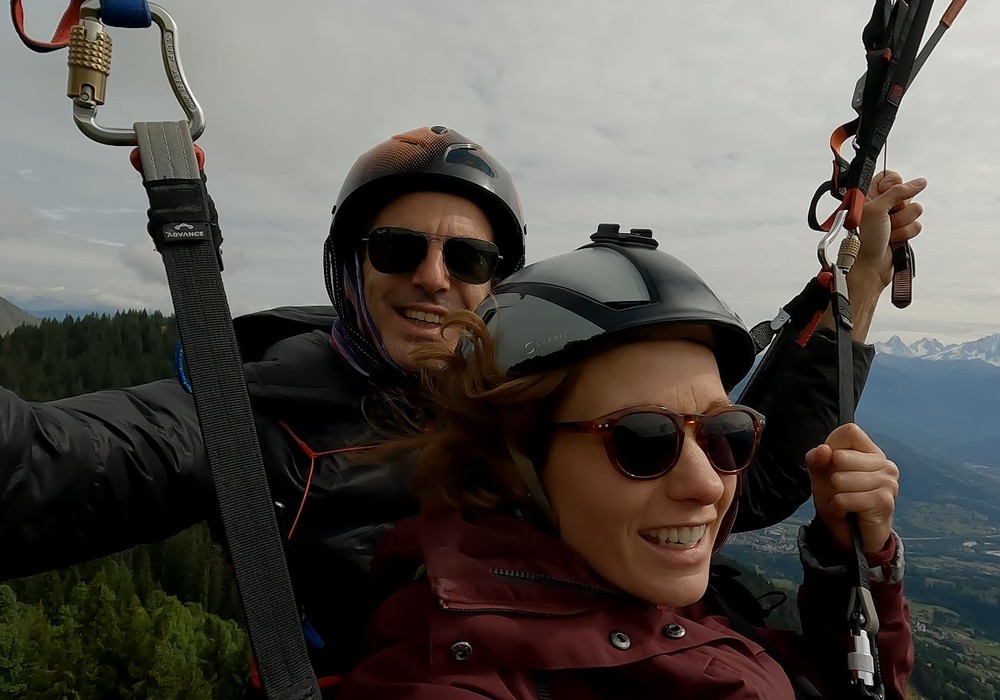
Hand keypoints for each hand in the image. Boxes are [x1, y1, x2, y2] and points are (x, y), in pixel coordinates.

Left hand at [806, 423, 897, 553]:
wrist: (851, 535)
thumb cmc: (838, 499)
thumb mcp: (821, 475)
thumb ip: (817, 458)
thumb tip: (824, 450)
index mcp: (870, 451)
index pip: (849, 431)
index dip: (832, 446)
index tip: (833, 464)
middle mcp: (884, 463)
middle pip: (839, 457)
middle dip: (830, 477)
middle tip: (841, 491)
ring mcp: (887, 482)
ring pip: (839, 480)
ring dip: (834, 496)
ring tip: (846, 502)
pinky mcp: (884, 501)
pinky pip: (843, 499)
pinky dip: (838, 508)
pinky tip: (848, 512)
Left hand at [850, 171, 926, 291]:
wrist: (867, 267)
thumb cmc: (862, 239)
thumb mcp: (876, 209)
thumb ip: (898, 192)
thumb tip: (919, 182)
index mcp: (868, 196)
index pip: (889, 177)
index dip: (893, 182)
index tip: (888, 191)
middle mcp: (880, 206)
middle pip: (905, 193)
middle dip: (899, 207)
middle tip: (886, 217)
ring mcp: (891, 220)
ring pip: (914, 210)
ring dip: (902, 223)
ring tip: (888, 232)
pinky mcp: (900, 232)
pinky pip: (916, 225)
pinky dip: (906, 234)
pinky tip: (893, 240)